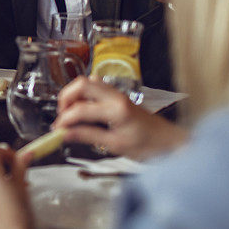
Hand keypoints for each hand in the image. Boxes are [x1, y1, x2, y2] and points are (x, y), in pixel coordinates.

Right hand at [54, 76, 188, 159]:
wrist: (171, 143)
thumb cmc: (149, 146)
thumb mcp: (116, 146)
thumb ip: (88, 136)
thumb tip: (65, 134)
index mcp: (116, 110)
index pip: (81, 109)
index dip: (65, 119)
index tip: (57, 130)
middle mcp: (116, 96)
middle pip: (81, 84)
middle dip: (66, 98)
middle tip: (61, 116)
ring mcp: (118, 94)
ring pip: (88, 82)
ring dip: (74, 94)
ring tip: (70, 112)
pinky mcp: (119, 96)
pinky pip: (96, 86)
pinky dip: (84, 94)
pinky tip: (83, 108)